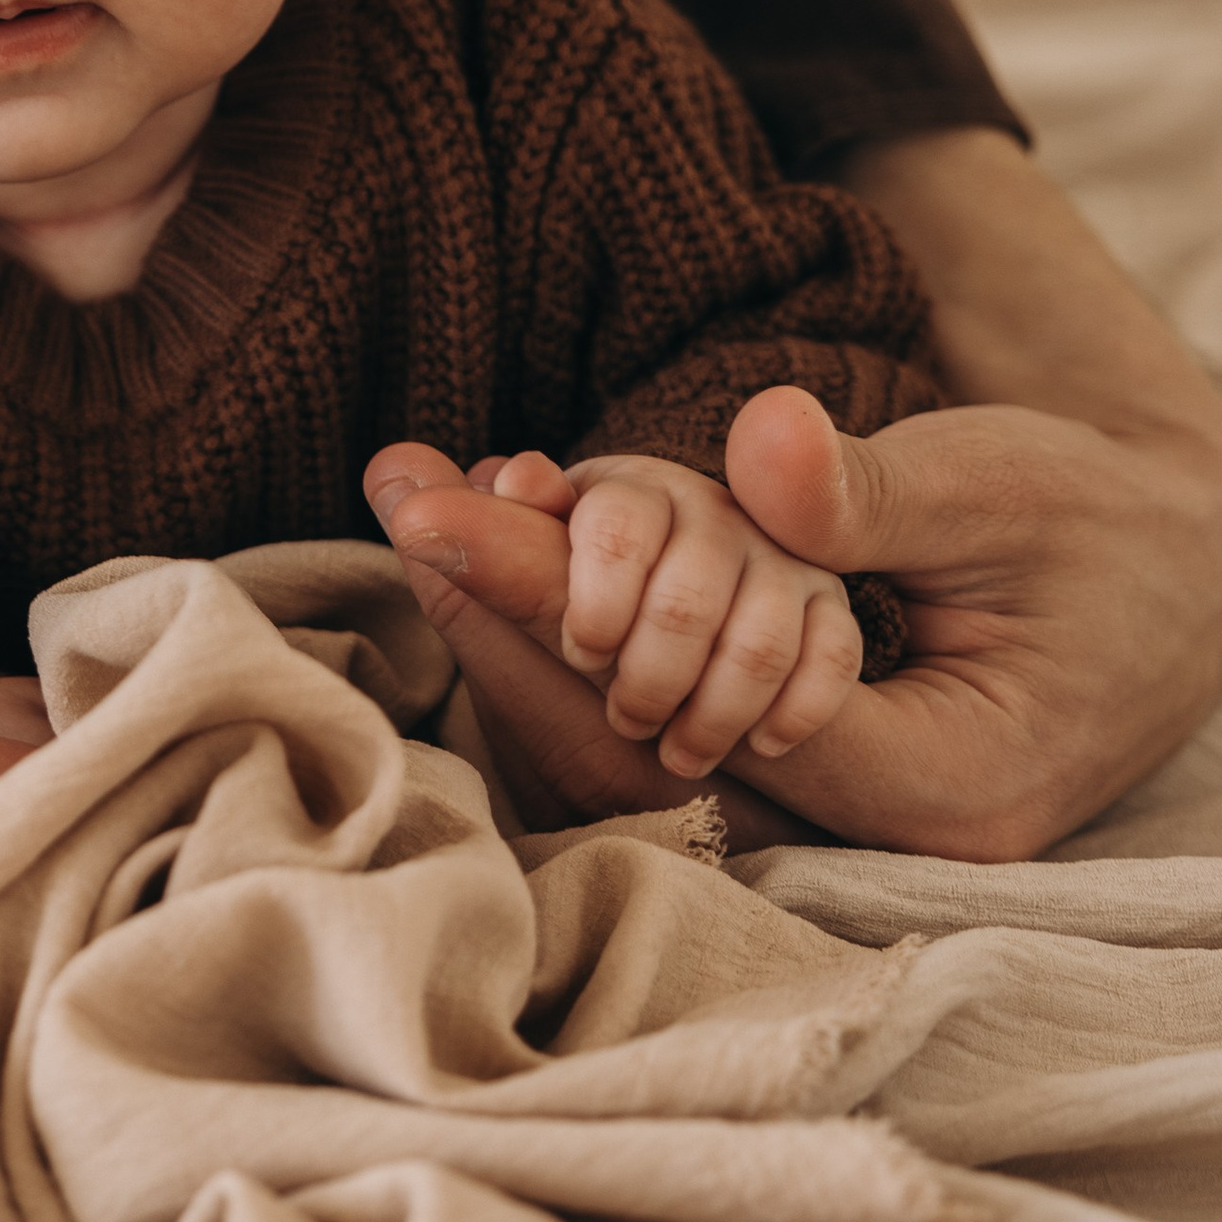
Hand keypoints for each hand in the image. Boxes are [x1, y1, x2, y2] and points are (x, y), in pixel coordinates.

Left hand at [366, 132, 1221, 859]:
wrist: (1174, 571)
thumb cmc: (1100, 525)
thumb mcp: (1004, 484)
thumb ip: (881, 487)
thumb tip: (761, 448)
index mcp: (942, 787)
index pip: (706, 712)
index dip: (570, 612)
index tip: (454, 515)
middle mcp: (879, 836)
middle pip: (646, 756)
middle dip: (513, 628)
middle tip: (403, 504)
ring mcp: (843, 820)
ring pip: (644, 752)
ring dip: (532, 638)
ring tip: (424, 519)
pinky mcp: (811, 776)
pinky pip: (672, 728)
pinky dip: (586, 647)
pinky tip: (507, 564)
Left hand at [494, 440, 862, 776]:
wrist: (665, 687)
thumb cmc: (574, 626)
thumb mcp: (519, 588)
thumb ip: (472, 540)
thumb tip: (391, 470)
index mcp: (620, 495)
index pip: (613, 525)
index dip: (593, 598)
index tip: (583, 653)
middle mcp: (705, 514)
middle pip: (685, 595)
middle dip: (648, 675)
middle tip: (623, 719)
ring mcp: (773, 562)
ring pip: (756, 640)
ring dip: (711, 711)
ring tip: (677, 750)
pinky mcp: (827, 612)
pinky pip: (829, 659)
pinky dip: (788, 714)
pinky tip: (757, 745)